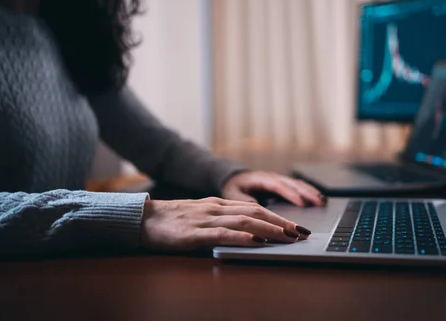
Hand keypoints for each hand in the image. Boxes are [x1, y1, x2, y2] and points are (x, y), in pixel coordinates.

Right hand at [140, 197, 311, 251]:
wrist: (143, 219)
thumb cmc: (172, 220)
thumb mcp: (202, 215)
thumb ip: (223, 219)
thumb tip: (249, 228)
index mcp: (219, 204)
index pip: (256, 208)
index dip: (279, 217)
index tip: (296, 226)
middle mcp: (217, 209)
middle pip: (256, 212)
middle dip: (282, 222)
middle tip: (301, 232)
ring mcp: (207, 220)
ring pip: (245, 221)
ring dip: (269, 229)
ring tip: (288, 236)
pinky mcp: (195, 234)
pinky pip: (224, 234)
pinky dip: (243, 236)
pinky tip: (257, 240)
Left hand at [222, 171, 326, 206]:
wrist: (234, 178)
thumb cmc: (234, 188)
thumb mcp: (234, 195)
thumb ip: (244, 201)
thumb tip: (257, 208)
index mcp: (260, 178)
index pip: (277, 185)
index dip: (289, 194)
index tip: (301, 203)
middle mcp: (272, 177)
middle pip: (292, 184)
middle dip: (306, 193)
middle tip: (318, 203)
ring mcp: (279, 179)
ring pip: (297, 184)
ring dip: (310, 192)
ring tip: (322, 201)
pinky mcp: (283, 184)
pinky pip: (299, 186)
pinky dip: (310, 192)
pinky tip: (319, 198)